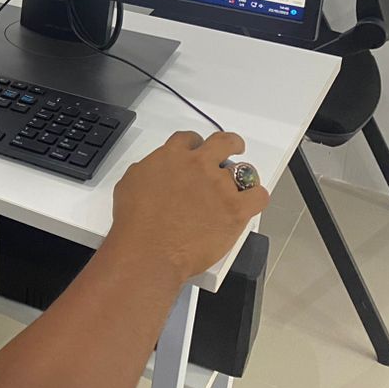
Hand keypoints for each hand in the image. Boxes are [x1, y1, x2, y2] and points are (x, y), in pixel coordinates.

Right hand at [109, 131, 269, 282]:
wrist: (149, 249)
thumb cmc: (135, 222)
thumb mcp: (129, 183)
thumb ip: (148, 169)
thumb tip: (155, 171)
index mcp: (172, 156)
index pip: (190, 138)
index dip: (195, 143)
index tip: (197, 151)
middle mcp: (198, 165)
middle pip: (224, 141)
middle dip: (230, 144)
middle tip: (231, 151)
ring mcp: (219, 186)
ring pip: (244, 171)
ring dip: (241, 178)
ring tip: (238, 189)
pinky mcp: (235, 209)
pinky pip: (259, 196)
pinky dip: (256, 197)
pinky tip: (249, 203)